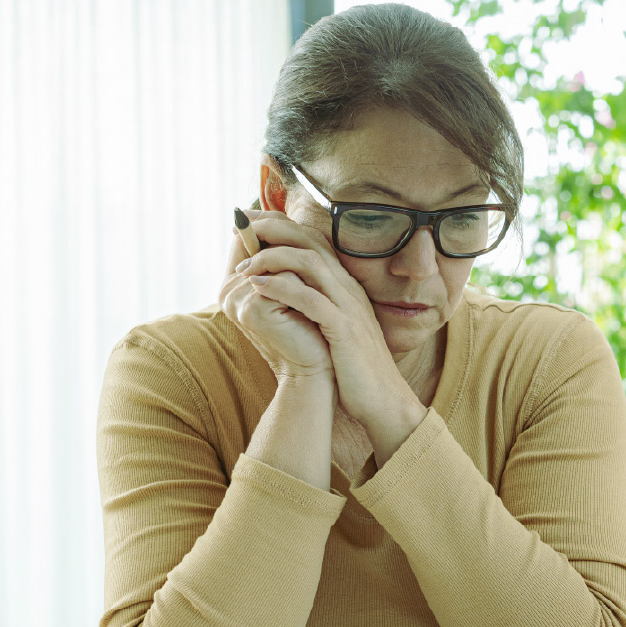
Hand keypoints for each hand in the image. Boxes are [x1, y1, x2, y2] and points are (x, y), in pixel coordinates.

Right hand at [220, 217, 332, 382]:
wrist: (315, 368)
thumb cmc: (308, 328)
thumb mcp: (292, 289)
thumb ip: (279, 259)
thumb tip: (275, 218)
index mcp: (232, 284)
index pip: (247, 239)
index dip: (272, 228)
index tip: (297, 230)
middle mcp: (227, 291)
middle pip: (259, 244)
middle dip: (289, 246)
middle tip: (313, 264)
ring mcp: (235, 300)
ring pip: (275, 260)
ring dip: (301, 270)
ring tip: (316, 291)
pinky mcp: (252, 309)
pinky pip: (283, 278)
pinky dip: (304, 286)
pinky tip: (313, 304)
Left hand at [243, 214, 419, 432]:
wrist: (383, 401)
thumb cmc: (354, 370)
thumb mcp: (335, 330)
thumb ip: (317, 308)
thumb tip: (286, 295)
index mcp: (345, 287)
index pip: (313, 242)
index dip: (282, 227)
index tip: (251, 224)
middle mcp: (348, 289)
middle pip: (311, 241)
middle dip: (274, 228)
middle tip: (241, 226)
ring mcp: (348, 307)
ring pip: (310, 262)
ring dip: (272, 257)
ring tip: (244, 266)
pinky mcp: (344, 329)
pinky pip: (310, 298)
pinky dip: (281, 287)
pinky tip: (257, 287)